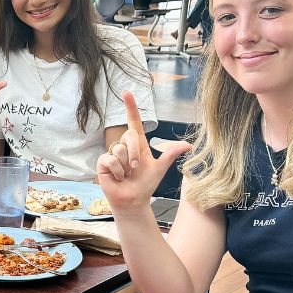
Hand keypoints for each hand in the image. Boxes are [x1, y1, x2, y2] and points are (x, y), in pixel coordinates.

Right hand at [95, 91, 190, 211]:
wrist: (133, 200)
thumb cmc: (145, 184)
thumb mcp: (160, 168)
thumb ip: (170, 154)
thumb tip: (189, 145)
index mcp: (138, 145)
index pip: (134, 122)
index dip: (131, 107)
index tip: (126, 92)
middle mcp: (124, 146)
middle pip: (129, 135)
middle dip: (135, 153)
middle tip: (135, 168)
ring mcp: (113, 153)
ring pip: (119, 149)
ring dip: (126, 166)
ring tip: (126, 175)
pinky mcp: (103, 162)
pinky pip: (110, 159)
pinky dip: (117, 171)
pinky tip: (118, 178)